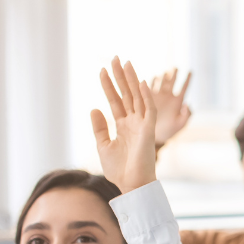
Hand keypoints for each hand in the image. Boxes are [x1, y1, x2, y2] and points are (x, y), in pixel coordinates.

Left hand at [90, 57, 158, 194]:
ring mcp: (142, 125)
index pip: (115, 100)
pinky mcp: (149, 131)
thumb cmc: (119, 169)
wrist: (131, 185)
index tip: (101, 70)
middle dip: (120, 76)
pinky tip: (140, 83)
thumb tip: (94, 107)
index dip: (108, 85)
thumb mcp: (103, 145)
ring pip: (137, 97)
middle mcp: (134, 122)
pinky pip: (149, 110)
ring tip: (125, 63)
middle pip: (127, 94)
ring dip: (132, 80)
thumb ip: (99, 127)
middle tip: (115, 58)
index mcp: (123, 126)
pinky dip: (146, 97)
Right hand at [148, 68, 192, 148]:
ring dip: (161, 76)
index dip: (187, 80)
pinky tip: (145, 78)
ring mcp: (157, 97)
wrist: (155, 137)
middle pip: (171, 82)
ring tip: (163, 72)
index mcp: (177, 102)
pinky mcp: (146, 99)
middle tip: (175, 67)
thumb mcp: (180, 125)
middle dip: (173, 74)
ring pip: (159, 83)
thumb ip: (186, 115)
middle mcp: (167, 97)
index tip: (191, 71)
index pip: (184, 88)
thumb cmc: (169, 132)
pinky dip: (146, 83)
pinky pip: (146, 88)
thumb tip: (188, 104)